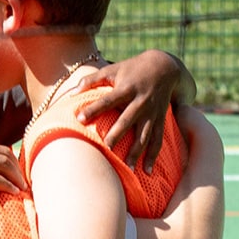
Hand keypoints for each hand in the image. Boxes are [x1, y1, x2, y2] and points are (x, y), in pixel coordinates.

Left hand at [76, 50, 179, 172]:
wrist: (165, 67)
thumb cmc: (132, 69)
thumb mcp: (113, 69)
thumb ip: (92, 79)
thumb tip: (72, 92)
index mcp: (127, 88)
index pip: (108, 100)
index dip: (94, 108)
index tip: (79, 118)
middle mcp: (140, 102)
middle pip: (127, 120)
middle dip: (118, 134)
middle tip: (107, 148)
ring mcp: (152, 113)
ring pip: (144, 135)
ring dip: (137, 152)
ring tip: (128, 169)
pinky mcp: (160, 120)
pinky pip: (157, 140)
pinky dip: (153, 156)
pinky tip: (148, 171)